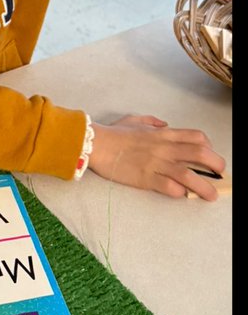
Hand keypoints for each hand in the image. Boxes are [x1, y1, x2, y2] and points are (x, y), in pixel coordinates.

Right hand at [88, 114, 225, 199]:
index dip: (209, 147)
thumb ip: (152, 121)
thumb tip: (165, 125)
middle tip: (220, 175)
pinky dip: (179, 192)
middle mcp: (164, 148)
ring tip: (211, 195)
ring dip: (205, 187)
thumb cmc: (113, 132)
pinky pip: (170, 188)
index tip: (209, 155)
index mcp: (163, 134)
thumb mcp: (133, 119)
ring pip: (189, 176)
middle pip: (201, 155)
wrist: (94, 144)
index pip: (197, 137)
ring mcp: (156, 164)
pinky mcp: (146, 178)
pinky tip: (180, 194)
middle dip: (216, 166)